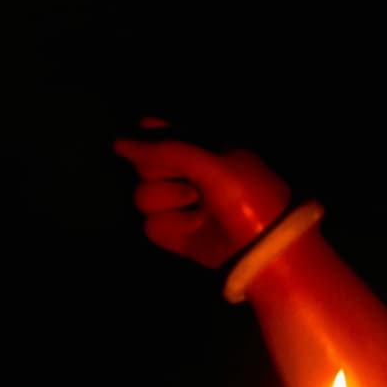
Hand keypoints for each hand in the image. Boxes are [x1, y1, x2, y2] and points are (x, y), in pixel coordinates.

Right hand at [112, 117, 291, 268]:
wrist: (267, 249)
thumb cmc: (247, 197)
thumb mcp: (212, 164)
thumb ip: (165, 150)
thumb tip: (118, 144)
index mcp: (203, 150)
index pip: (160, 137)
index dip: (150, 140)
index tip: (150, 146)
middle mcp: (189, 176)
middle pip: (144, 167)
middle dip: (164, 172)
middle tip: (192, 182)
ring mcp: (182, 207)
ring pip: (143, 198)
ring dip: (169, 200)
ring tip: (197, 206)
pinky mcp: (179, 237)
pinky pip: (151, 226)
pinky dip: (172, 227)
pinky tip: (195, 228)